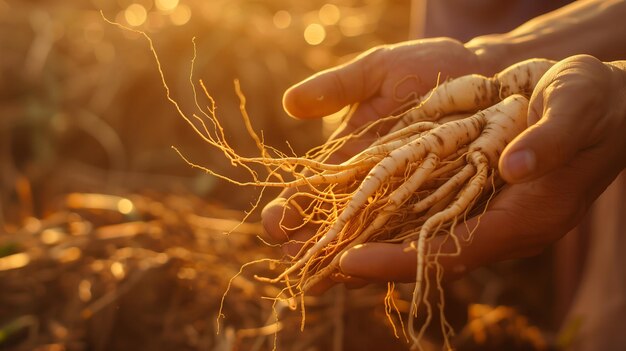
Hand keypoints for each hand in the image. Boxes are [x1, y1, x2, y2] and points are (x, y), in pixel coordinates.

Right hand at [261, 38, 495, 290]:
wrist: (487, 72)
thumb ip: (337, 87)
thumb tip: (289, 104)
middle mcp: (376, 188)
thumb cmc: (428, 68)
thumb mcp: (378, 71)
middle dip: (313, 243)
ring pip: (371, 241)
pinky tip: (371, 272)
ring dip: (345, 261)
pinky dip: (394, 257)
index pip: (314, 192)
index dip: (293, 209)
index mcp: (353, 159)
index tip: (275, 221)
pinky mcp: (444, 212)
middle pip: (337, 224)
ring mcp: (408, 203)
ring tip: (322, 278)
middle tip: (293, 258)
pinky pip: (417, 240)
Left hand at [338, 54, 625, 282]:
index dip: (402, 261)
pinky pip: (425, 219)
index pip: (455, 251)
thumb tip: (517, 168)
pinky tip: (352, 219)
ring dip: (369, 246)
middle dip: (370, 262)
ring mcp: (487, 216)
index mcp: (527, 216)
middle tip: (312, 265)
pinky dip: (388, 223)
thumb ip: (552, 139)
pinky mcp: (476, 199)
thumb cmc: (591, 102)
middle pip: (426, 257)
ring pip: (420, 241)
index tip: (351, 262)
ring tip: (316, 249)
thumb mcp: (576, 107)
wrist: (601, 104)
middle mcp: (501, 226)